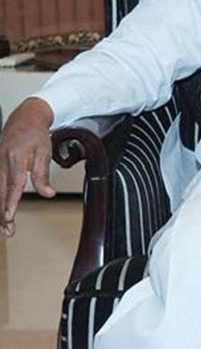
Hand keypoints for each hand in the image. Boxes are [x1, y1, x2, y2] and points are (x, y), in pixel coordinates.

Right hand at [1, 97, 56, 237]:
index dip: (11, 203)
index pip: (12, 186)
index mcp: (14, 159)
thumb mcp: (44, 153)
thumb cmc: (35, 135)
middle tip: (9, 230)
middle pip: (1, 193)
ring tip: (6, 226)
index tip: (9, 217)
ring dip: (0, 209)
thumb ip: (43, 175)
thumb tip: (48, 195)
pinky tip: (2, 211)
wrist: (24, 119)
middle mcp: (1, 163)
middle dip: (3, 213)